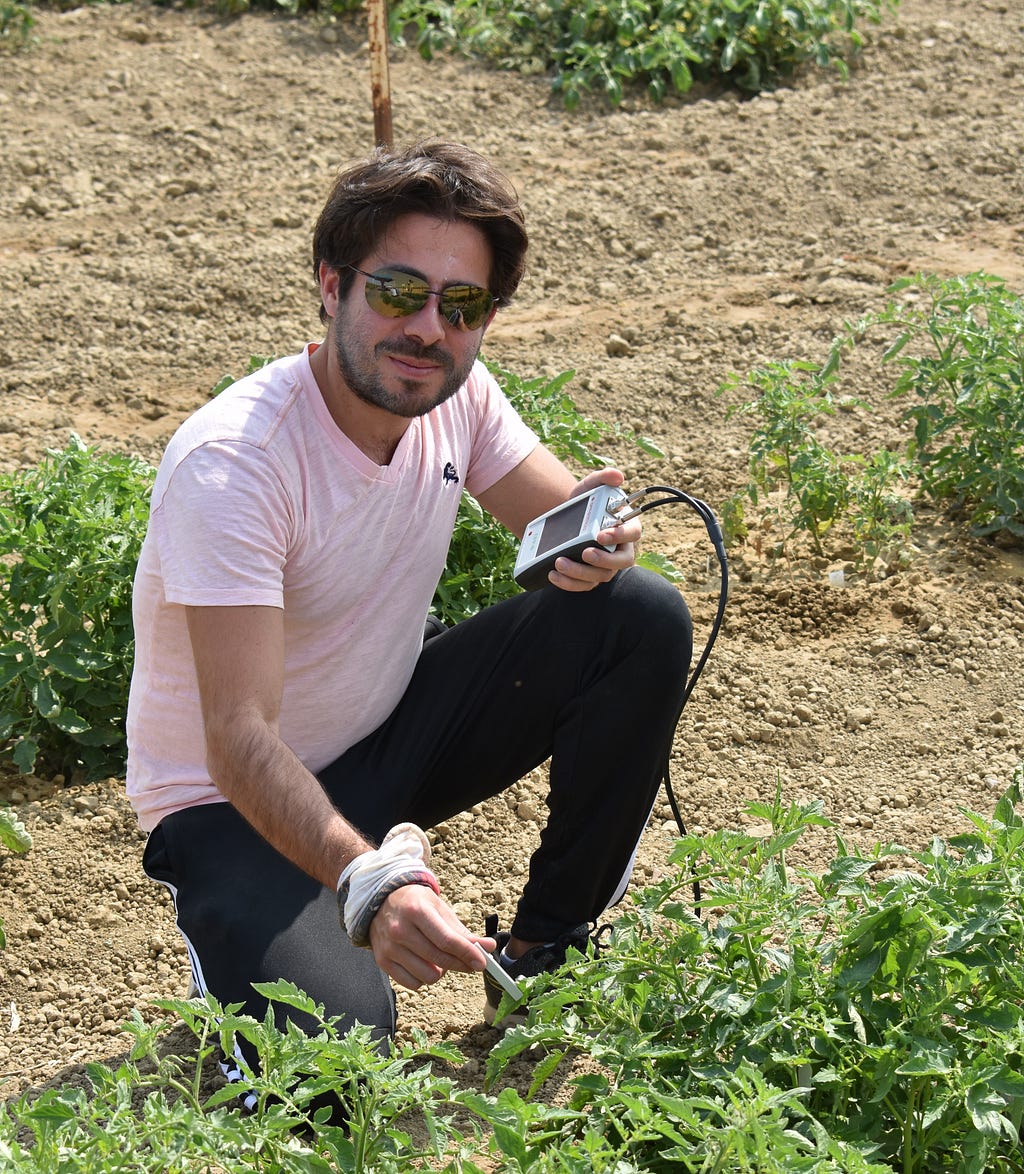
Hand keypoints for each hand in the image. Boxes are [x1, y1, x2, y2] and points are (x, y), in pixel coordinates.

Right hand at [367, 883, 495, 989]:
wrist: (381, 901)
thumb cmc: (416, 904)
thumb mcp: (439, 909)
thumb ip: (462, 931)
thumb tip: (489, 947)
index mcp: (416, 911)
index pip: (447, 940)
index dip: (468, 953)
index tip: (482, 963)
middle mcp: (400, 930)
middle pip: (439, 959)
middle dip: (461, 964)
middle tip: (471, 963)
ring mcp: (390, 948)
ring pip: (428, 976)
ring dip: (441, 972)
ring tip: (439, 958)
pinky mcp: (383, 962)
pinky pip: (413, 984)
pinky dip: (424, 978)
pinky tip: (424, 964)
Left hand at [548, 467, 639, 592]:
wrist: (563, 520)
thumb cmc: (582, 503)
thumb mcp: (589, 487)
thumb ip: (602, 478)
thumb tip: (617, 476)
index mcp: (625, 527)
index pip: (633, 533)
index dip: (620, 536)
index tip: (601, 535)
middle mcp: (620, 549)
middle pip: (621, 561)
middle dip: (604, 560)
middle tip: (585, 552)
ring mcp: (605, 566)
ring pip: (600, 576)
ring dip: (581, 572)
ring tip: (560, 562)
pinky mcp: (589, 577)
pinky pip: (583, 586)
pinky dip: (568, 583)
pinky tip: (553, 574)